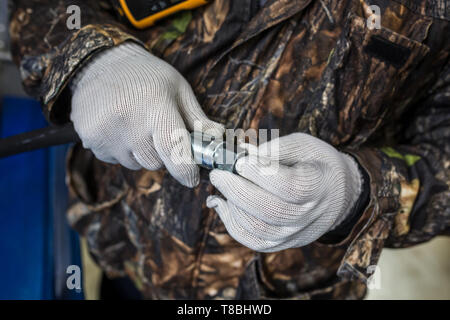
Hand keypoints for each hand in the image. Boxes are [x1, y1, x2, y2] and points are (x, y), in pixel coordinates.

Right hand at [70, 42, 223, 186]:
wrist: (101, 62)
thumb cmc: (148, 76)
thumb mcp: (178, 89)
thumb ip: (199, 119)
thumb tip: (219, 140)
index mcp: (155, 105)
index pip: (173, 150)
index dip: (185, 170)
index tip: (192, 179)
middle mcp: (128, 120)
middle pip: (155, 163)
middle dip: (162, 154)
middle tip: (158, 131)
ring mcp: (105, 131)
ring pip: (135, 164)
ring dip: (141, 153)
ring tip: (136, 125)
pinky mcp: (89, 138)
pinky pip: (115, 160)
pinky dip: (122, 150)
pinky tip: (119, 128)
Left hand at [207, 133, 362, 251]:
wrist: (336, 193)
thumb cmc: (316, 163)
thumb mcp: (304, 145)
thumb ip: (276, 148)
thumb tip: (243, 154)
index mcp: (318, 186)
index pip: (289, 186)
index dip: (261, 174)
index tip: (240, 161)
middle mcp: (309, 215)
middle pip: (270, 210)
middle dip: (237, 190)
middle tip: (218, 174)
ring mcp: (296, 234)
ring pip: (257, 228)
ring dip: (232, 205)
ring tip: (221, 185)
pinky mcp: (282, 243)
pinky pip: (252, 240)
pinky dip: (231, 222)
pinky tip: (221, 203)